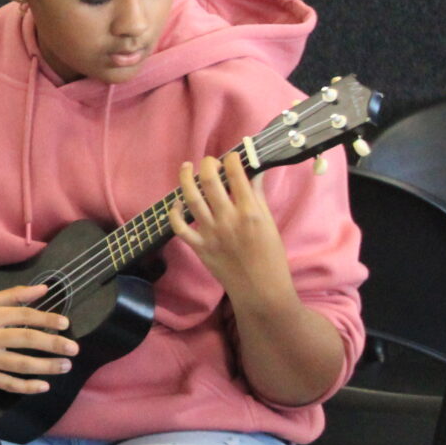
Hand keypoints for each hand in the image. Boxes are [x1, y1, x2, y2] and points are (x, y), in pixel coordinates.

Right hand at [0, 285, 77, 394]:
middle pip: (25, 339)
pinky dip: (27, 386)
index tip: (65, 323)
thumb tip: (44, 289)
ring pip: (20, 364)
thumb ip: (11, 296)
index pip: (22, 315)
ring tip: (65, 366)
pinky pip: (7, 383)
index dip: (46, 318)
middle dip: (53, 344)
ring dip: (46, 366)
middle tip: (74, 349)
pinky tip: (44, 386)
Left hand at [169, 151, 296, 307]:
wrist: (261, 289)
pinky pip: (179, 227)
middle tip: (210, 160)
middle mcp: (228, 219)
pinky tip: (176, 203)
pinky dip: (174, 213)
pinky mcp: (199, 247)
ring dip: (186, 179)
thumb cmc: (271, 256)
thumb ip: (258, 197)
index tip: (233, 155)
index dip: (233, 159)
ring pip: (191, 199)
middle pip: (210, 182)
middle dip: (208, 164)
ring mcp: (211, 233)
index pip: (237, 175)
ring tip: (187, 167)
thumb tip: (254, 172)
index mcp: (251, 212)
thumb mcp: (270, 223)